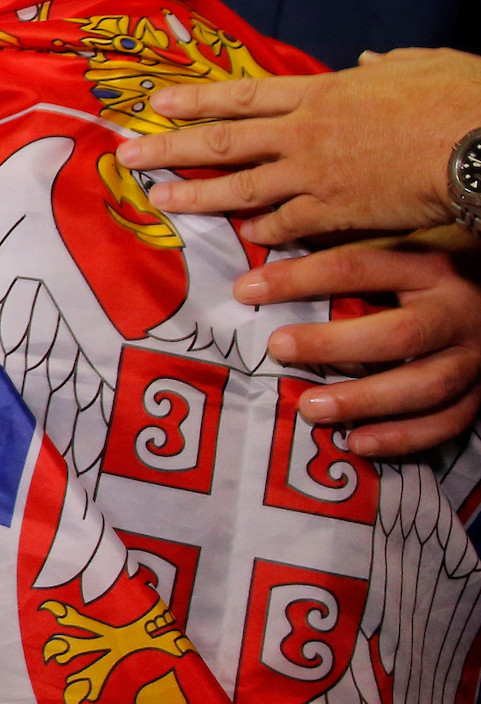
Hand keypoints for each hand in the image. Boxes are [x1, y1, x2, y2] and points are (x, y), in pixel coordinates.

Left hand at [117, 50, 480, 242]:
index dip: (195, 99)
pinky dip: (264, 230)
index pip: (242, 95)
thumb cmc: (458, 96)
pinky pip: (288, 224)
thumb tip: (370, 59)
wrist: (478, 143)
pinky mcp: (338, 212)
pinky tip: (243, 237)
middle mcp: (304, 133)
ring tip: (161, 201)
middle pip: (222, 140)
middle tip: (128, 156)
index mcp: (321, 92)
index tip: (156, 103)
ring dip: (198, 195)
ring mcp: (316, 174)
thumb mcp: (419, 64)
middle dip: (170, 148)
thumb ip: (386, 65)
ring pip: (241, 186)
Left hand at [240, 241, 480, 457]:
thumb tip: (256, 263)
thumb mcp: (398, 260)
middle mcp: (456, 311)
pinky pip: (448, 422)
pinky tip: (357, 443)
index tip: (245, 290)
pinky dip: (402, 437)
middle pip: (399, 334)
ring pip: (426, 385)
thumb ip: (344, 267)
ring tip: (309, 409)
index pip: (358, 268)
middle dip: (333, 345)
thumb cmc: (428, 282)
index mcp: (429, 269)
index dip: (298, 278)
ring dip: (364, 401)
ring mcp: (474, 356)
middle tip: (277, 349)